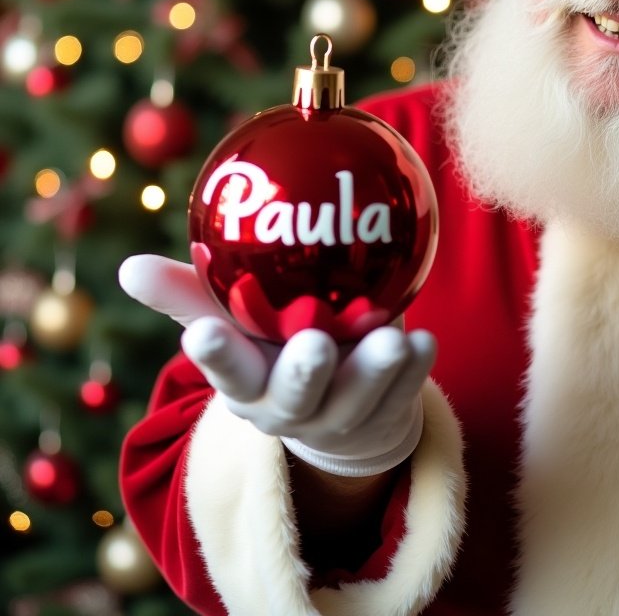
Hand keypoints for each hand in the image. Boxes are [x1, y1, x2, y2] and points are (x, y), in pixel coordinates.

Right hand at [119, 250, 436, 475]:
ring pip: (356, 400)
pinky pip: (403, 394)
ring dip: (375, 372)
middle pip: (294, 398)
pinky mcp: (386, 415)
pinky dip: (415, 372)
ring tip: (394, 341)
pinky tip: (426, 342)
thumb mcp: (234, 320)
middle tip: (315, 343)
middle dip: (303, 374)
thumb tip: (127, 266)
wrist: (338, 408)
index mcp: (248, 383)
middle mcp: (290, 408)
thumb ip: (191, 292)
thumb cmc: (274, 345)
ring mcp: (341, 416)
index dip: (214, 355)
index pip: (225, 371)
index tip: (203, 330)